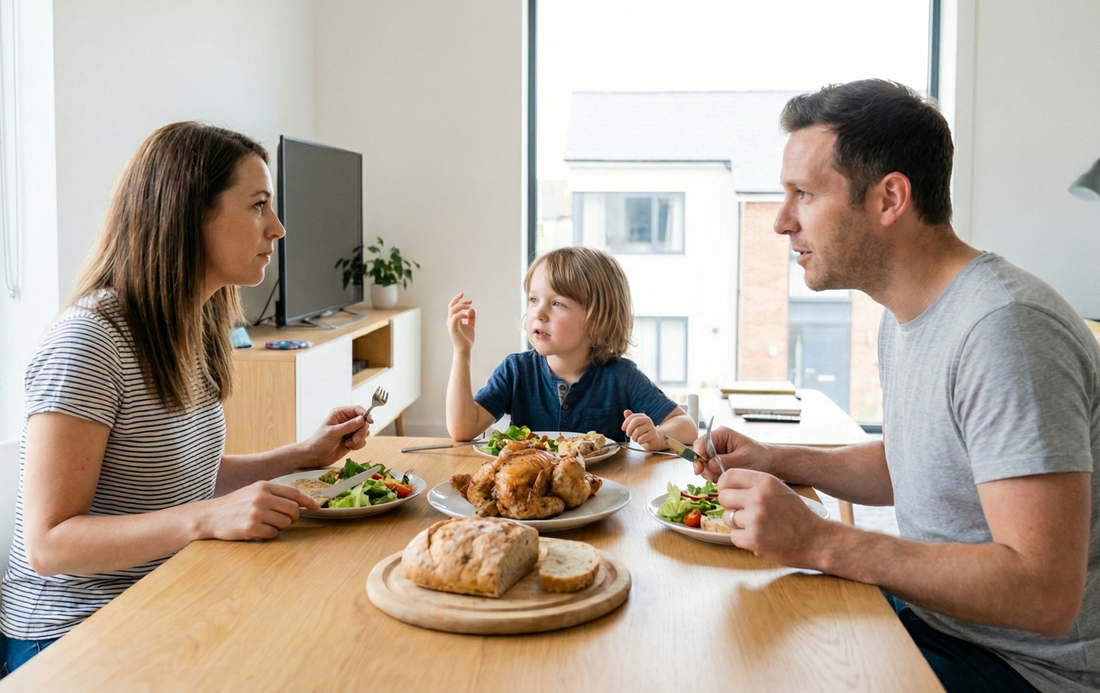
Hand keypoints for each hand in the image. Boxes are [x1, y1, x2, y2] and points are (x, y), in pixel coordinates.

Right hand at [201, 481, 320, 540]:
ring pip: (285, 523)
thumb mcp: (254, 491)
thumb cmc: (235, 504)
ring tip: (266, 523)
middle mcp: (261, 498)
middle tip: (284, 520)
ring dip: (280, 527)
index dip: (309, 502)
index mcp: (264, 486)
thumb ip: (275, 494)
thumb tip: (300, 501)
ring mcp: (256, 513)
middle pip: (293, 510)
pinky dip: (269, 534)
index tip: (317, 508)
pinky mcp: (251, 528)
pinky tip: (258, 530)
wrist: (210, 516)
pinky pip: (273, 534)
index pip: (295, 493)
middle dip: (293, 517)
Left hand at [300, 405, 371, 467]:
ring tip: (348, 443)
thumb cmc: (319, 442)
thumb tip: (362, 419)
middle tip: (354, 439)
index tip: (370, 421)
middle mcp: (346, 421)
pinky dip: (358, 445)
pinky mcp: (352, 440)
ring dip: (359, 439)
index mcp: (340, 414)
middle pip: (363, 422)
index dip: (365, 414)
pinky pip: (362, 440)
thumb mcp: (333, 432)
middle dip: (361, 431)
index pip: (357, 409)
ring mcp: (350, 431)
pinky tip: (348, 447)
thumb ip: (348, 426)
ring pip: (364, 431)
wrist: (314, 456)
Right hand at [448, 293, 475, 353]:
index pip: (453, 306)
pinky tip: (467, 315)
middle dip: (460, 301)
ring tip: (469, 306)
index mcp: (454, 319)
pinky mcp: (452, 328)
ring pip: (452, 309)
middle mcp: (451, 320)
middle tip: (470, 302)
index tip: (468, 298)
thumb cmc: (467, 339)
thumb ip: (471, 318)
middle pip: (452, 305)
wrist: (465, 349)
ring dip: (461, 306)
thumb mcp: (471, 326)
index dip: (458, 299)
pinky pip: (455, 317)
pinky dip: (461, 314)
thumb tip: (472, 309)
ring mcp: (451, 324)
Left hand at [622, 409, 660, 449]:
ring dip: (634, 437)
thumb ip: (630, 419)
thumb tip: (625, 411)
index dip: (626, 423)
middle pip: (635, 421)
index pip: (632, 416)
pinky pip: (642, 438)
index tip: (623, 428)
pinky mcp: (653, 435)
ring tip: (636, 439)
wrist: (653, 440)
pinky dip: (639, 441)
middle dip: (629, 429)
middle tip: (628, 435)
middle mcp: (647, 420)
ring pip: (637, 431)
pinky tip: (641, 441)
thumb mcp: (635, 426)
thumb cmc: (642, 432)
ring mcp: (651, 427)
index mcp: (642, 416)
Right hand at [692, 426, 768, 482]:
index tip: (699, 469)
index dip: (698, 456)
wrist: (769, 463)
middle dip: (705, 467)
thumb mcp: (743, 459)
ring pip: (704, 464)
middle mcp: (717, 442)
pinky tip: (725, 477)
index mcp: (722, 434)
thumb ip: (724, 462)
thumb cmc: (760, 457)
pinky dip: (715, 476)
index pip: (702, 442)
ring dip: (711, 473)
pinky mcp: (719, 461)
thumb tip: (709, 465)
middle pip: (700, 454)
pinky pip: (710, 469)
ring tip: (724, 476)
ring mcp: (717, 452)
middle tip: (714, 477)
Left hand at [716, 468, 827, 566]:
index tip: (729, 493)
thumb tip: (726, 484)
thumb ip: (755, 485)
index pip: (728, 476)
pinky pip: (734, 537)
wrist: (816, 540)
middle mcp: (758, 497)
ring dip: (738, 524)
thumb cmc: (797, 515)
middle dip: (730, 506)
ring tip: (757, 526)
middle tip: (743, 513)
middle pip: (723, 497)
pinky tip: (759, 538)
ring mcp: (755, 518)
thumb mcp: (779, 489)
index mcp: (765, 482)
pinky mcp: (753, 539)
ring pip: (727, 518)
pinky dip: (744, 540)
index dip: (725, 486)